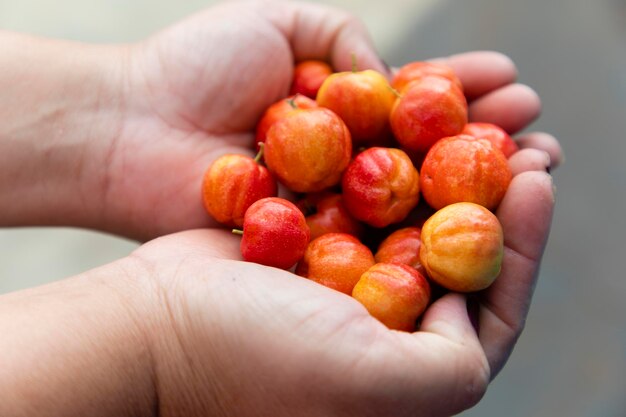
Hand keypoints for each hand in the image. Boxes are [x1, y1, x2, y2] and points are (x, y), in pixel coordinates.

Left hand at [89, 0, 561, 240]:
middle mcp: (340, 159)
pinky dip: (422, 231)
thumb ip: (344, 39)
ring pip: (412, 199)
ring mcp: (328, 204)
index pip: (414, 101)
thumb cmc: (195, 66)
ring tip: (533, 164)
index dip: (462, 92)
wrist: (129, 127)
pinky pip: (374, 239)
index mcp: (335, 107)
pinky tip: (476, 219)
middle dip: (482, 140)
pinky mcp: (309, 245)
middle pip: (425, 152)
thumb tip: (393, 78)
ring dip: (472, 185)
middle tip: (538, 130)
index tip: (511, 82)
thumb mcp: (281, 20)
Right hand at [126, 162, 552, 416]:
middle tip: (526, 143)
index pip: (493, 314)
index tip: (538, 180)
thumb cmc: (253, 357)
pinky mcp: (313, 249)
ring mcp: (346, 287)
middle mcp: (382, 333)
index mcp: (405, 376)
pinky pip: (367, 203)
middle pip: (459, 262)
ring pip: (417, 224)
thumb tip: (467, 306)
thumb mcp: (372, 385)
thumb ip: (453, 366)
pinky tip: (411, 132)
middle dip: (497, 203)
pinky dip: (392, 169)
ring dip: (451, 176)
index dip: (525, 247)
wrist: (156, 323)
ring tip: (482, 126)